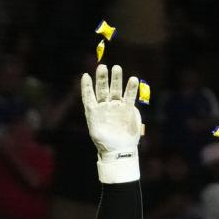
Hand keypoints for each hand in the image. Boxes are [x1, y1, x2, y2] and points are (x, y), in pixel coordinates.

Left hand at [81, 65, 140, 181]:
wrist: (119, 151)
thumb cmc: (104, 143)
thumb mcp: (95, 131)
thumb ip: (94, 118)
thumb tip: (94, 107)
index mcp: (94, 111)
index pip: (89, 96)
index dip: (87, 86)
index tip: (85, 76)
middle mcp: (105, 106)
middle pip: (103, 89)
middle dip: (102, 78)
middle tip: (102, 67)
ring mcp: (116, 106)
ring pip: (116, 90)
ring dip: (116, 79)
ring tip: (117, 68)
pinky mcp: (128, 109)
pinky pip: (129, 97)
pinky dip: (131, 89)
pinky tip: (132, 79)